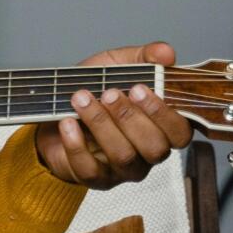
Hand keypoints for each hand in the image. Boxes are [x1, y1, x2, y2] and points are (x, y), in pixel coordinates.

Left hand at [34, 41, 195, 189]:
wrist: (52, 113)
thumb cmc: (93, 91)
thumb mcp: (116, 66)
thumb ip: (143, 58)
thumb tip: (166, 53)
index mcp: (160, 128)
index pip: (180, 132)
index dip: (164, 114)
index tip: (140, 88)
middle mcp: (147, 153)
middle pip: (154, 147)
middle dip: (130, 118)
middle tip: (109, 93)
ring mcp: (122, 170)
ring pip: (123, 156)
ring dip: (101, 124)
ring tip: (81, 99)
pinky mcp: (95, 179)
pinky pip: (91, 170)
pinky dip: (76, 144)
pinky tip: (67, 123)